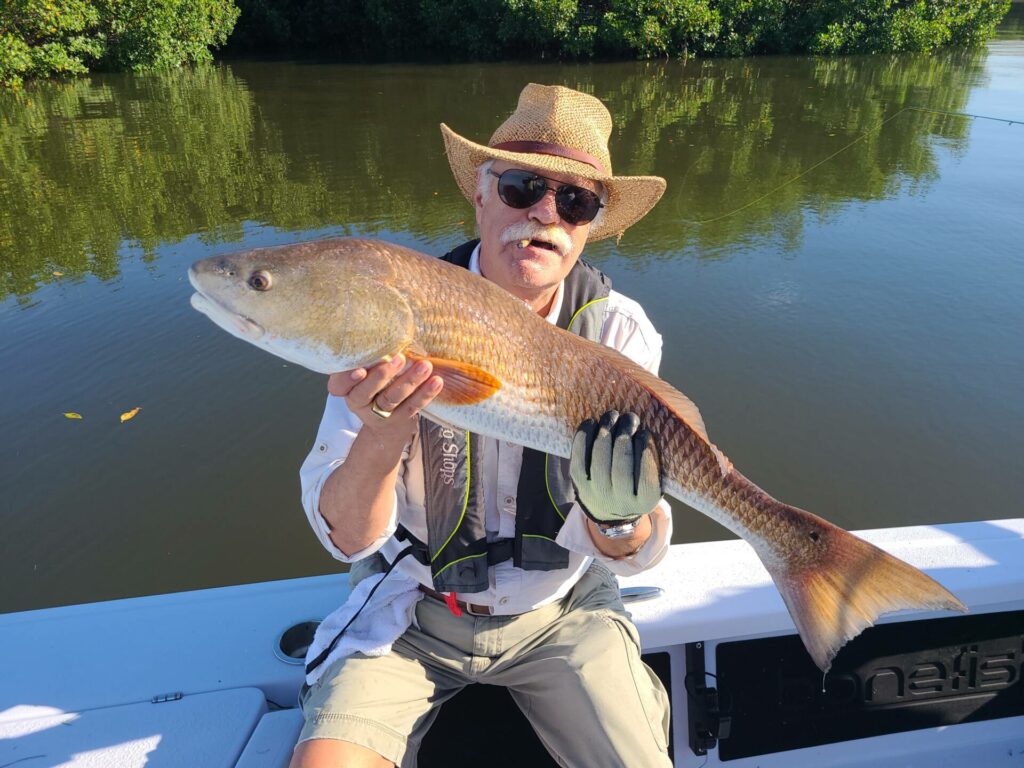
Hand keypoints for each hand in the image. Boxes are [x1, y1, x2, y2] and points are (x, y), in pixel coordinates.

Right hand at [327, 353, 443, 443]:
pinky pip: (412, 407)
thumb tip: (383, 325)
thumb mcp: (363, 368)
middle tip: (399, 358)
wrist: (385, 421)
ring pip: (392, 399)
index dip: (347, 379)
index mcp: (346, 388)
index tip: (360, 370)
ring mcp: (379, 413)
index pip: (338, 386)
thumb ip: (366, 355)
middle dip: (383, 376)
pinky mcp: (400, 419)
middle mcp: (359, 402)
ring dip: (409, 381)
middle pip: (366, 392)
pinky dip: (425, 394)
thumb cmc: (373, 381)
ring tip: (425, 366)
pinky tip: (436, 381)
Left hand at [569, 410, 661, 523]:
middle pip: (621, 467)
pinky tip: (591, 423)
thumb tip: (652, 422)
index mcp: (646, 501)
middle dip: (625, 437)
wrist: (610, 506)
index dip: (645, 453)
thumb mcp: (654, 478)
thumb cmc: (638, 482)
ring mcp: (598, 493)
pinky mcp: (579, 484)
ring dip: (605, 433)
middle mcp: (621, 502)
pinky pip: (579, 460)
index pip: (647, 478)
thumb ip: (655, 458)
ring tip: (612, 415)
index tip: (645, 432)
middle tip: (630, 418)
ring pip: (600, 461)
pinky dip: (583, 439)